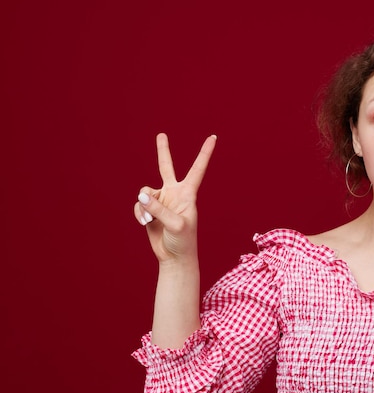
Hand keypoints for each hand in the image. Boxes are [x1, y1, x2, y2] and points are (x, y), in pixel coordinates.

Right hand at [134, 133, 216, 262]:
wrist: (174, 257)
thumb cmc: (183, 241)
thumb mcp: (176, 224)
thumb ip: (159, 208)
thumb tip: (142, 195)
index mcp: (188, 194)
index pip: (197, 169)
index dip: (204, 153)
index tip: (213, 137)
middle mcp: (174, 194)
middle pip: (167, 168)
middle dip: (163, 151)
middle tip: (161, 135)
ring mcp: (161, 201)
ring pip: (145, 192)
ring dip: (144, 206)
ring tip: (150, 220)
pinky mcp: (150, 210)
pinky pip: (139, 205)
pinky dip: (140, 213)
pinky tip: (145, 223)